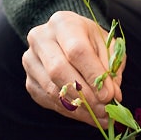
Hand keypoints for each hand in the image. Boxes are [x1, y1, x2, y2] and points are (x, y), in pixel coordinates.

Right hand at [22, 9, 122, 126]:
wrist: (68, 40)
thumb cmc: (91, 42)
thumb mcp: (107, 46)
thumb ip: (111, 68)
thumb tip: (111, 96)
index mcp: (63, 23)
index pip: (76, 51)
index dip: (93, 75)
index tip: (109, 95)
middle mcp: (40, 38)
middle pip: (58, 70)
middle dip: (85, 95)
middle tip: (105, 109)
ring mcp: (30, 60)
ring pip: (52, 90)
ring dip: (79, 108)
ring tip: (101, 116)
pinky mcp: (29, 81)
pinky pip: (49, 101)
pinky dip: (70, 111)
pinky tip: (88, 115)